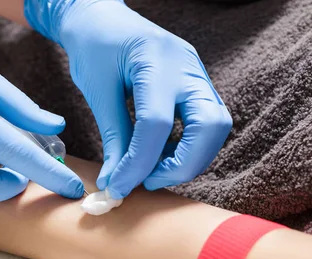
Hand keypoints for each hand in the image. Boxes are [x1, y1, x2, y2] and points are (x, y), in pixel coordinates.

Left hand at [25, 0, 231, 198]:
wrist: (103, 17)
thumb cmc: (94, 46)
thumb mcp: (97, 91)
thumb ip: (113, 137)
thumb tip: (114, 182)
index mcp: (155, 59)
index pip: (155, 124)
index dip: (138, 164)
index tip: (117, 188)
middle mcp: (187, 65)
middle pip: (210, 126)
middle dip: (183, 164)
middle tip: (149, 181)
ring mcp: (198, 73)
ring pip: (217, 127)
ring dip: (190, 158)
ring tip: (153, 169)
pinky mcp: (198, 84)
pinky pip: (208, 122)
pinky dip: (189, 146)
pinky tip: (160, 153)